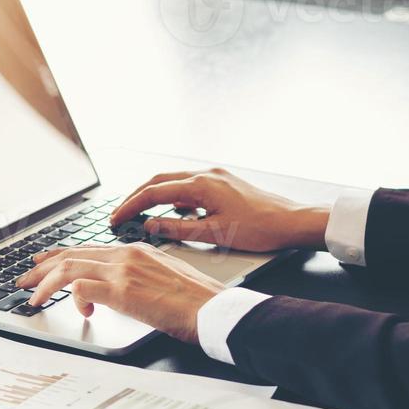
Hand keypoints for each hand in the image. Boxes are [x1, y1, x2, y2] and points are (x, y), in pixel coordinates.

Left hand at [16, 244, 225, 341]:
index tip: (42, 264)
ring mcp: (124, 271)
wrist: (214, 309)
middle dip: (40, 269)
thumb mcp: (163, 280)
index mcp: (135, 250)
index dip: (58, 256)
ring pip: (68, 268)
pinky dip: (73, 301)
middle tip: (24, 282)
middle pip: (70, 255)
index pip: (87, 249)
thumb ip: (137, 279)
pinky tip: (82, 314)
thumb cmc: (197, 301)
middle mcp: (126, 254)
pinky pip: (81, 290)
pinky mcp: (123, 291)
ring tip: (34, 298)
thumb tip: (118, 293)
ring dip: (45, 284)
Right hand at [109, 168, 329, 252]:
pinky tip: (174, 215)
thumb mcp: (214, 233)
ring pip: (175, 183)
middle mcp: (206, 174)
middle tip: (121, 214)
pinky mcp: (223, 184)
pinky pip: (191, 188)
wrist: (291, 222)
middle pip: (160, 181)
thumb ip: (178, 229)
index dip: (131, 206)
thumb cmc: (260, 229)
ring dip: (156, 197)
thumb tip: (150, 227)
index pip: (154, 192)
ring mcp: (216, 177)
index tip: (116, 218)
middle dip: (137, 198)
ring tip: (140, 215)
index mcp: (201, 184)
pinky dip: (176, 199)